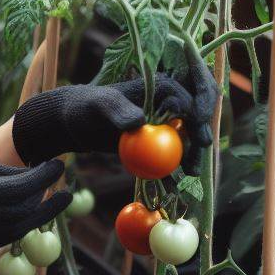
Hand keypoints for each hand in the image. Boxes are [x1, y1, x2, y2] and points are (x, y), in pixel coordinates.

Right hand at [0, 154, 72, 251]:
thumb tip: (31, 176)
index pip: (17, 190)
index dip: (43, 178)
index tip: (60, 165)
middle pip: (22, 212)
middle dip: (46, 197)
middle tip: (64, 184)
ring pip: (18, 229)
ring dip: (39, 214)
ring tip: (56, 199)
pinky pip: (5, 236)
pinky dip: (22, 225)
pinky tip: (32, 212)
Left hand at [11, 67, 218, 169]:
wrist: (74, 124)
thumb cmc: (85, 107)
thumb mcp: (99, 106)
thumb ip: (118, 110)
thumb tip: (140, 122)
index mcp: (162, 89)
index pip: (189, 102)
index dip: (199, 119)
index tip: (200, 139)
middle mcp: (168, 106)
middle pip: (194, 125)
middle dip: (199, 142)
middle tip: (194, 165)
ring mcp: (163, 126)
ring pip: (185, 144)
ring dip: (190, 160)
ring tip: (187, 176)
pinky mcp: (155, 144)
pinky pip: (168, 159)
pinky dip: (171, 172)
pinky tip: (172, 186)